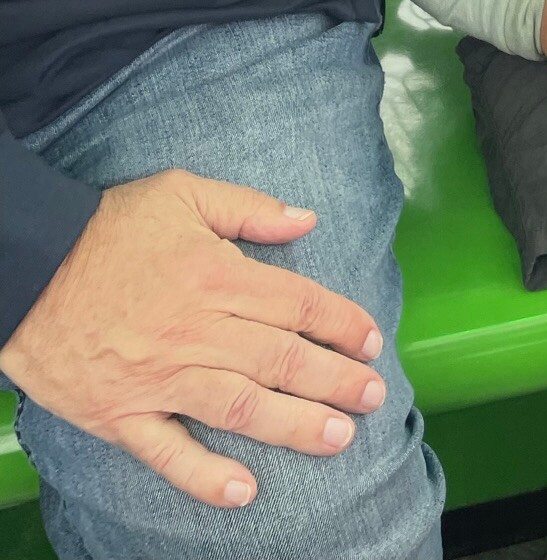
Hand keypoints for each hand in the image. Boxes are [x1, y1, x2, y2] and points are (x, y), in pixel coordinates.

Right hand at [0, 170, 387, 509]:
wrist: (29, 266)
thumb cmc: (108, 227)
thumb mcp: (182, 192)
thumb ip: (249, 208)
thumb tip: (307, 218)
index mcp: (217, 275)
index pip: (297, 304)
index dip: (341, 324)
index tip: (372, 341)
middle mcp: (196, 330)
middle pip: (281, 358)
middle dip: (335, 379)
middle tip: (374, 396)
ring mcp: (159, 377)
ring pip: (240, 407)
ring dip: (294, 425)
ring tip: (338, 438)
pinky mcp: (121, 413)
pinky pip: (167, 453)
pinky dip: (204, 476)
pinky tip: (243, 491)